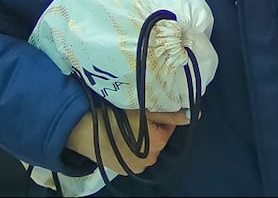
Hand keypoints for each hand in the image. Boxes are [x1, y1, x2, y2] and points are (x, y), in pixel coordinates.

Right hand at [67, 107, 188, 175]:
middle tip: (135, 117)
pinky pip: (134, 157)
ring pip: (147, 148)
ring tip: (126, 127)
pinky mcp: (122, 170)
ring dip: (142, 139)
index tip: (147, 108)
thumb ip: (170, 114)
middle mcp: (151, 160)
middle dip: (151, 128)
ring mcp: (136, 168)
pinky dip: (131, 149)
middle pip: (158, 138)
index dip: (160, 115)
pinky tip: (120, 139)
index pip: (169, 125)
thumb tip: (194, 115)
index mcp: (159, 143)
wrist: (83, 129)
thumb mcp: (143, 109)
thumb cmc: (115, 115)